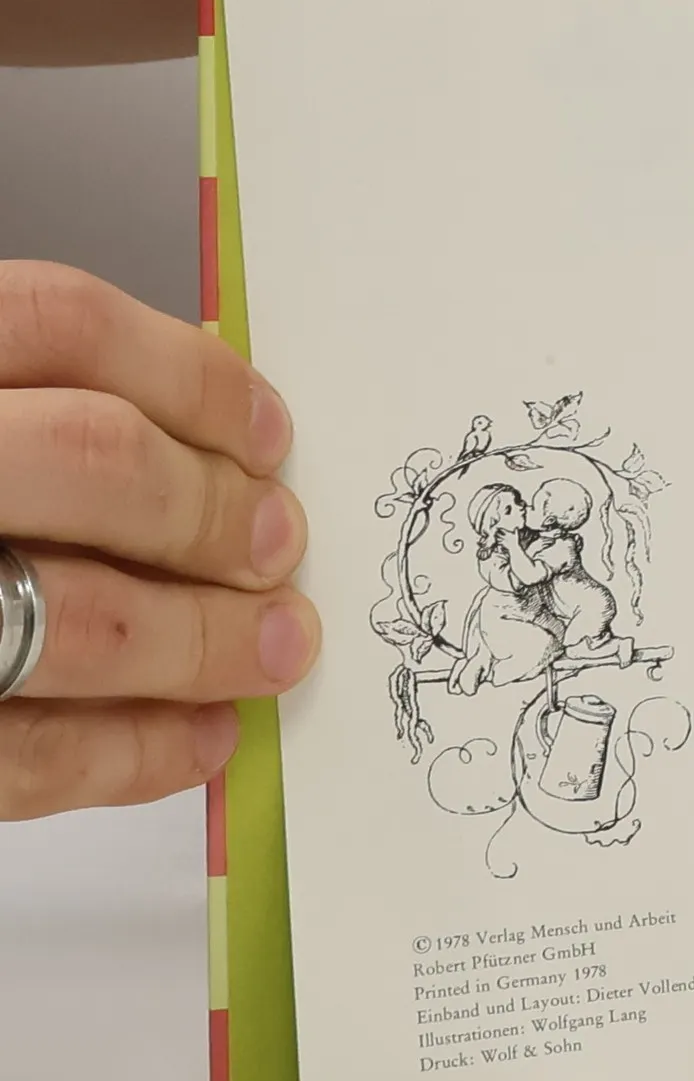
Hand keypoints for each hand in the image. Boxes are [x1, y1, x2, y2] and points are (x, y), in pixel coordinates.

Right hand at [0, 263, 318, 819]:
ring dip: (205, 643)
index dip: (193, 377)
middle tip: (280, 546)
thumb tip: (198, 408)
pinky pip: (24, 757)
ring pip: (77, 619)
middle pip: (93, 462)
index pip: (59, 324)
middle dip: (215, 514)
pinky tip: (198, 739)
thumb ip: (19, 394)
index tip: (269, 433)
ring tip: (275, 651)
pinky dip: (131, 753)